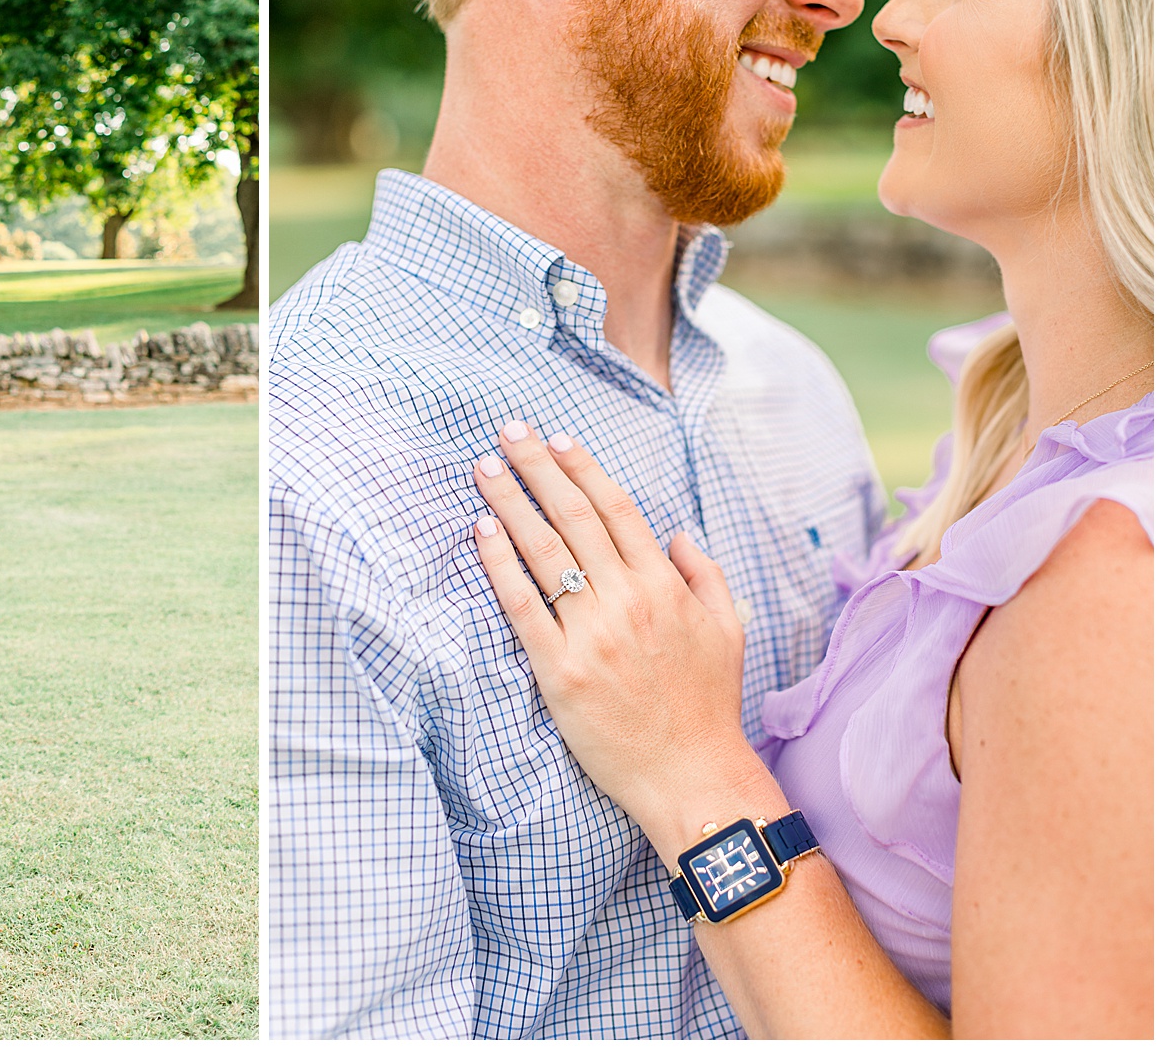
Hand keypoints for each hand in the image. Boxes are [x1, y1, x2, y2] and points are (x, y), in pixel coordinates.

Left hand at [471, 420, 763, 855]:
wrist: (694, 779)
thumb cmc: (709, 707)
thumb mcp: (729, 631)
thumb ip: (705, 575)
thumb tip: (678, 533)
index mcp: (666, 586)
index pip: (616, 509)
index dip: (582, 468)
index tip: (555, 438)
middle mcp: (628, 601)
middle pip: (573, 517)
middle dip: (536, 468)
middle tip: (507, 431)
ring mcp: (593, 635)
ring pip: (544, 552)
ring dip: (510, 503)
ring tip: (484, 469)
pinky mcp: (560, 672)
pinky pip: (522, 607)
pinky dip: (500, 565)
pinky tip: (482, 532)